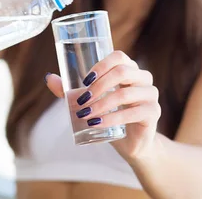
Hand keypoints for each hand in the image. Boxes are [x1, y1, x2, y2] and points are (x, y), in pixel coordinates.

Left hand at [45, 50, 160, 161]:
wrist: (133, 143)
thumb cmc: (112, 116)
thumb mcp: (91, 102)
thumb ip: (71, 91)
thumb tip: (48, 78)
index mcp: (130, 69)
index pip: (119, 57)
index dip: (101, 65)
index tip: (84, 81)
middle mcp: (143, 78)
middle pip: (122, 72)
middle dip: (98, 86)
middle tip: (81, 101)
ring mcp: (150, 95)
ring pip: (125, 93)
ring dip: (101, 104)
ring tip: (84, 114)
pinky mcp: (153, 112)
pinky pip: (132, 112)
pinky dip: (111, 118)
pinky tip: (97, 123)